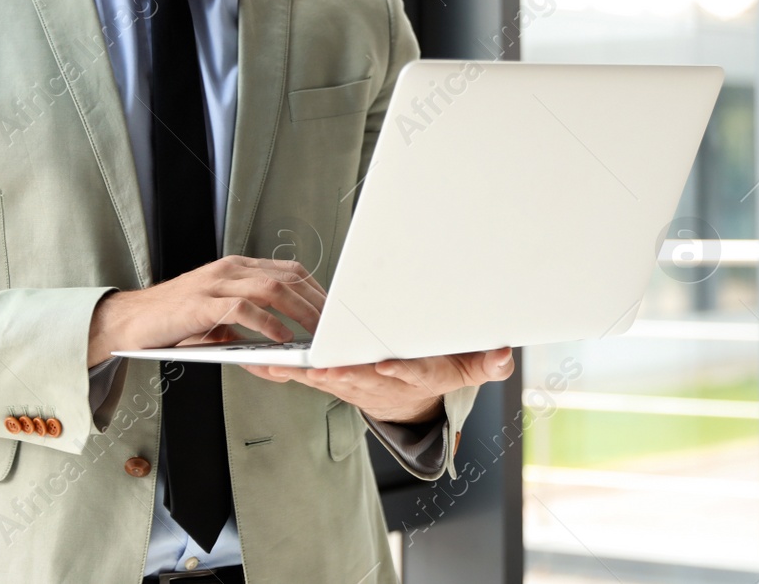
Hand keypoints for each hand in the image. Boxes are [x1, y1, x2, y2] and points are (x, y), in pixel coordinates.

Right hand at [87, 256, 325, 365]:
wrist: (130, 321)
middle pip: (287, 278)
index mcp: (237, 267)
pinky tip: (280, 339)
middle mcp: (229, 270)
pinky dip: (266, 324)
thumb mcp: (217, 318)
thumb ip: (248, 326)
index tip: (334, 312)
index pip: (289, 270)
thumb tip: (280, 349)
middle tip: (333, 327)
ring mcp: (215, 284)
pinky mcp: (201, 304)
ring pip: (270, 289)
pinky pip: (242, 309)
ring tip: (315, 333)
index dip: (316, 290)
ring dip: (298, 312)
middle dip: (315, 302)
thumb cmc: (175, 320)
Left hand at [241, 346, 514, 423]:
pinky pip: (301, 374)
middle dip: (335, 370)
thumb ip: (484, 363)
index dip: (390, 370)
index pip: (400, 373)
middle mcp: (374, 381)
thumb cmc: (431, 374)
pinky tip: (254, 358)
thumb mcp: (464, 370)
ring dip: (299, 370)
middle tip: (318, 365)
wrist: (407, 402)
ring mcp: (349, 382)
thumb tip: (504, 355)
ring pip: (322, 376)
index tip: (381, 365)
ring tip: (274, 360)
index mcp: (407, 375)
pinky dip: (278, 368)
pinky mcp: (329, 377)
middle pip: (354, 375)